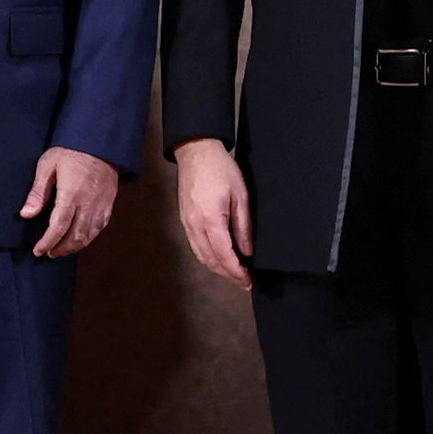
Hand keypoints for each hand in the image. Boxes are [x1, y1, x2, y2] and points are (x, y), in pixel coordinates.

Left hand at [24, 147, 121, 258]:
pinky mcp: (108, 204)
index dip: (48, 242)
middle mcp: (88, 203)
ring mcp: (100, 205)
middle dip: (60, 248)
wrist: (100, 143)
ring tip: (61, 250)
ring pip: (89, 235)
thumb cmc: (71, 151)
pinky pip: (99, 227)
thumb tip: (26, 214)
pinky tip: (80, 239)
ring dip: (74, 246)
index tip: (38, 251)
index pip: (59, 227)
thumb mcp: (48, 166)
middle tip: (49, 252)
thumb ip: (38, 192)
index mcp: (71, 194)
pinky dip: (89, 238)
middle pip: (75, 236)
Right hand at [172, 139, 252, 289]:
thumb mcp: (241, 195)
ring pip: (201, 255)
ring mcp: (187, 223)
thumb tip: (248, 251)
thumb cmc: (221, 169)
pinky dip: (208, 256)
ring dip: (217, 268)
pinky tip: (218, 257)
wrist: (196, 151)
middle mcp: (195, 225)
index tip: (248, 280)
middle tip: (244, 282)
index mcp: (211, 220)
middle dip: (228, 274)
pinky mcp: (184, 219)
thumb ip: (244, 226)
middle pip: (211, 260)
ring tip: (234, 273)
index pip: (224, 256)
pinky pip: (195, 246)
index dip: (236, 272)